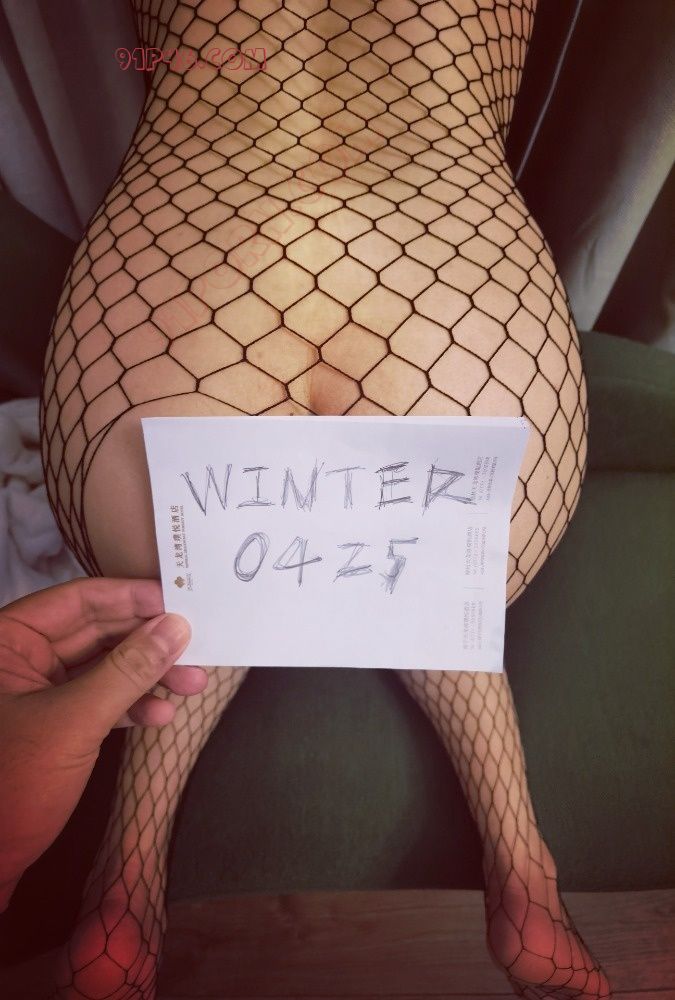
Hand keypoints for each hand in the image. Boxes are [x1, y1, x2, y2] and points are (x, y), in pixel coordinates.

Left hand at [0, 577, 205, 909]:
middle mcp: (19, 659)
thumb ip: (127, 671)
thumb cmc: (8, 788)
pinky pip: (97, 699)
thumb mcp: (73, 722)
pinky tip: (160, 714)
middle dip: (148, 641)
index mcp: (6, 641)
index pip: (78, 600)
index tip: (181, 602)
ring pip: (102, 666)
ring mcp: (34, 692)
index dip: (131, 598)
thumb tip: (176, 628)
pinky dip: (130, 705)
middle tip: (197, 645)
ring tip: (193, 683)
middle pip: (96, 631)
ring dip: (148, 675)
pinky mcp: (50, 724)